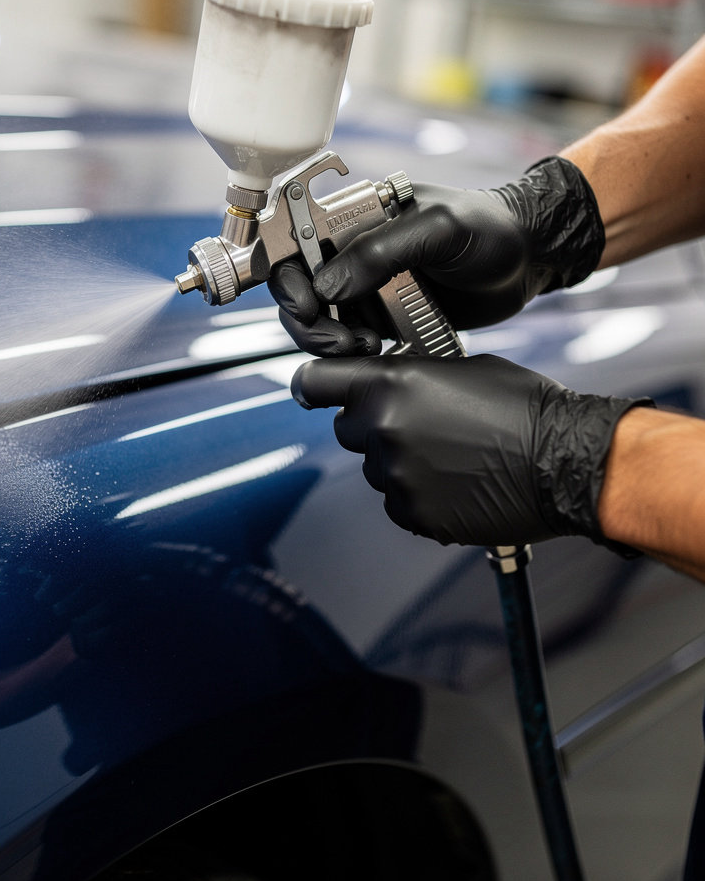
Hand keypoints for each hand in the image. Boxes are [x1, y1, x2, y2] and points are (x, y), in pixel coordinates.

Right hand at [270, 157, 604, 356]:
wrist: (529, 259)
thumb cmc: (489, 228)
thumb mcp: (438, 228)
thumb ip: (380, 251)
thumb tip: (328, 286)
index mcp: (353, 217)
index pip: (293, 243)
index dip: (288, 278)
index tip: (309, 307)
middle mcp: (351, 252)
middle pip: (298, 289)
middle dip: (308, 322)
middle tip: (340, 342)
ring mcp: (366, 286)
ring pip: (318, 320)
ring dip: (329, 341)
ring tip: (365, 347)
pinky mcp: (382, 314)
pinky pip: (348, 337)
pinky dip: (351, 352)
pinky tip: (376, 352)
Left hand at [292, 353, 648, 547]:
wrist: (566, 462)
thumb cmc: (524, 407)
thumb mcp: (461, 366)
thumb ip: (410, 374)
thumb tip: (389, 380)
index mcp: (388, 385)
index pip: (313, 382)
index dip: (314, 385)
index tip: (314, 390)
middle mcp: (382, 430)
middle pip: (347, 427)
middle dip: (371, 423)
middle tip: (415, 423)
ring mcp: (395, 476)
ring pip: (375, 466)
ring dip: (399, 460)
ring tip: (450, 455)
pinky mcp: (413, 514)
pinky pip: (398, 501)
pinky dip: (417, 493)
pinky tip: (455, 481)